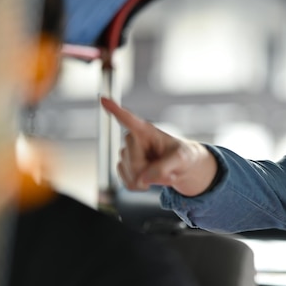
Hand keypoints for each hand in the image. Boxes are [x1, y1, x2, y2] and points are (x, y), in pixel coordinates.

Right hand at [101, 98, 217, 195]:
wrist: (181, 168)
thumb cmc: (182, 156)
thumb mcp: (181, 159)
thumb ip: (163, 168)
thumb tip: (142, 179)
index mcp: (145, 130)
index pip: (128, 119)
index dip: (115, 110)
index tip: (103, 99)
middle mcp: (132, 139)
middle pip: (133, 162)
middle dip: (148, 171)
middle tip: (166, 169)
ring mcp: (126, 154)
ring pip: (131, 175)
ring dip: (148, 179)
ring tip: (160, 171)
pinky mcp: (124, 168)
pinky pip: (128, 184)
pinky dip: (142, 186)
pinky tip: (150, 179)